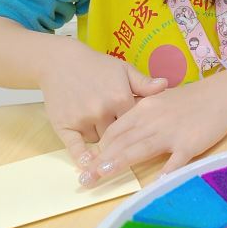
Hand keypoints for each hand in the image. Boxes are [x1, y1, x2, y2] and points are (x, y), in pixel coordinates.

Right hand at [37, 40, 166, 167]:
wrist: (61, 61)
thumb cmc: (96, 65)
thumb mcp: (123, 69)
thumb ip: (144, 82)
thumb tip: (165, 86)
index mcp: (121, 98)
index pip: (137, 123)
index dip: (139, 126)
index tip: (143, 128)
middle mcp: (103, 111)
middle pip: (119, 136)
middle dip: (122, 137)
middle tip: (125, 139)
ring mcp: (83, 119)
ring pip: (99, 142)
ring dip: (102, 141)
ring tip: (104, 136)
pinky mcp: (65, 126)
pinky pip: (75, 147)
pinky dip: (82, 157)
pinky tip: (87, 165)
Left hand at [81, 61, 226, 186]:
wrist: (223, 92)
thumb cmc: (192, 98)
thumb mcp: (161, 101)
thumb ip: (142, 116)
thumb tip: (122, 136)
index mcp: (144, 109)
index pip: (115, 131)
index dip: (99, 149)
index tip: (86, 165)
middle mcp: (153, 120)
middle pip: (122, 142)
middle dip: (101, 161)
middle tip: (84, 179)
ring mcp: (172, 132)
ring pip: (140, 149)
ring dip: (120, 163)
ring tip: (103, 175)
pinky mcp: (190, 143)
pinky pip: (175, 161)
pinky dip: (164, 172)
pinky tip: (154, 185)